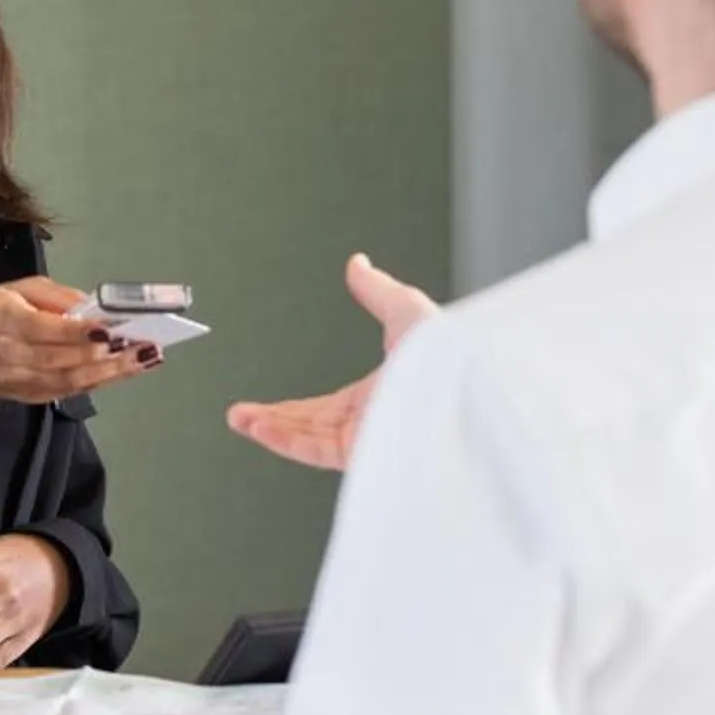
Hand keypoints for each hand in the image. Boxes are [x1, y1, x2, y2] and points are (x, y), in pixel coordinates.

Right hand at [0, 277, 158, 419]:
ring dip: (111, 372)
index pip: (43, 329)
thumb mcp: (12, 289)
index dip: (76, 332)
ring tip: (144, 359)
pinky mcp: (28, 398)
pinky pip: (67, 391)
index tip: (108, 329)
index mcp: (3, 319)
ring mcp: (19, 381)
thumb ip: (53, 296)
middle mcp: (10, 355)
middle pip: (62, 360)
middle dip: (105, 355)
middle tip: (142, 345)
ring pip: (70, 380)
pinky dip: (98, 382)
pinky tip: (123, 371)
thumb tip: (92, 306)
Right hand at [225, 253, 439, 471]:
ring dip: (272, 429)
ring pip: (310, 439)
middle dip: (272, 421)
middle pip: (310, 427)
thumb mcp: (406, 309)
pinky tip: (260, 428)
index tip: (261, 408)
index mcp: (377, 396)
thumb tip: (357, 263)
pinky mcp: (369, 451)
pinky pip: (320, 451)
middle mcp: (372, 422)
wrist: (474, 381)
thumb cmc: (454, 349)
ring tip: (239, 420)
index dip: (289, 408)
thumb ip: (376, 290)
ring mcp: (370, 439)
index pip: (323, 409)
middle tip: (239, 416)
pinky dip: (287, 440)